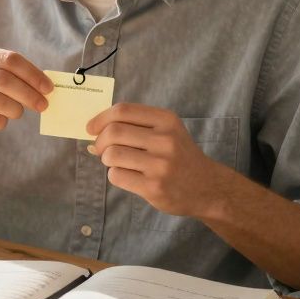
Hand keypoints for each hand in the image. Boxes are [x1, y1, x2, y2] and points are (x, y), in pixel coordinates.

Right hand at [0, 46, 52, 148]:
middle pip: (4, 80)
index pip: (10, 59)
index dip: (33, 74)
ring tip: (17, 112)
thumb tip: (46, 86)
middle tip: (43, 105)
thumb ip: (16, 76)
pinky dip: (2, 122)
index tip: (48, 88)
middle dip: (29, 94)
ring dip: (16, 109)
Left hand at [85, 103, 227, 218]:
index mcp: (166, 120)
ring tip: (117, 163)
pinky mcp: (154, 187)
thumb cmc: (180, 156)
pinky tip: (128, 176)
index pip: (123, 111)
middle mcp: (165, 140)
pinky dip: (115, 175)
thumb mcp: (167, 131)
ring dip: (106, 159)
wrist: (208, 187)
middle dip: (99, 141)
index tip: (91, 128)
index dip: (100, 118)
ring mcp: (160, 165)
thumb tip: (93, 130)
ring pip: (112, 155)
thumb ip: (135, 126)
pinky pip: (117, 176)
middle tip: (100, 149)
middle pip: (113, 132)